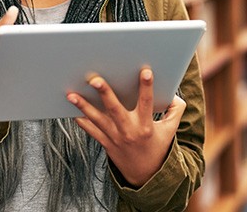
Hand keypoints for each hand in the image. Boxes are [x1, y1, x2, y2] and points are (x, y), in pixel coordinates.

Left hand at [67, 68, 185, 186]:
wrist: (146, 176)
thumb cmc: (158, 147)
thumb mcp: (170, 130)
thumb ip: (176, 111)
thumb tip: (174, 94)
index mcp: (146, 125)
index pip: (147, 102)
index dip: (147, 87)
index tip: (145, 71)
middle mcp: (129, 130)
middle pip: (115, 109)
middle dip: (105, 93)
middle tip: (94, 79)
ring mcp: (115, 137)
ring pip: (97, 119)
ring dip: (83, 106)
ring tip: (71, 94)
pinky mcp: (106, 143)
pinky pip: (90, 130)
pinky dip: (81, 120)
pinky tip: (71, 108)